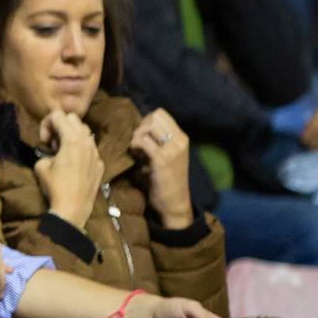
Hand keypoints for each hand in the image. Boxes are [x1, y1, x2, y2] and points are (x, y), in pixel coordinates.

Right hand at [36, 110, 104, 227]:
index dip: (45, 124)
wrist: (73, 209)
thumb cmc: (55, 187)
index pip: (58, 115)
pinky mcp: (100, 164)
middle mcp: (87, 142)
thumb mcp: (41, 166)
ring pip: (85, 132)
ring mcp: (96, 153)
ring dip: (72, 135)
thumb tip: (52, 154)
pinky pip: (90, 148)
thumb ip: (46, 152)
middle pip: (73, 118)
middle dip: (60, 125)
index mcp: (72, 139)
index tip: (44, 142)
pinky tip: (74, 165)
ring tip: (63, 152)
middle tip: (53, 143)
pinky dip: (80, 149)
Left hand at [129, 110, 193, 229]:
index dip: (147, 120)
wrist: (175, 203)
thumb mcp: (168, 155)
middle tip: (138, 142)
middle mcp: (180, 141)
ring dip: (137, 136)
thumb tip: (140, 127)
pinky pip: (143, 141)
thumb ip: (159, 140)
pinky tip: (135, 155)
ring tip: (136, 149)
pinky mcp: (162, 160)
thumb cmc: (167, 180)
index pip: (161, 113)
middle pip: (155, 116)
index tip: (142, 135)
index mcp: (182, 138)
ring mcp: (172, 150)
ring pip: (148, 127)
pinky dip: (135, 145)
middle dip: (141, 126)